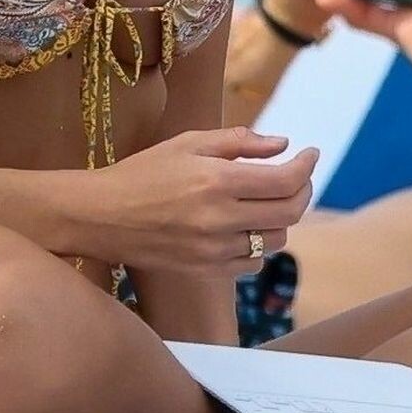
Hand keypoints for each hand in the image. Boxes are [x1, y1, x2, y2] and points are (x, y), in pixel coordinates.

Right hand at [85, 128, 318, 273]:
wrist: (100, 217)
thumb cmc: (142, 172)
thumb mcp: (187, 143)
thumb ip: (238, 142)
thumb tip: (282, 144)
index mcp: (217, 181)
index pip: (285, 180)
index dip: (306, 166)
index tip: (310, 153)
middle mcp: (220, 219)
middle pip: (289, 212)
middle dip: (302, 190)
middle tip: (298, 175)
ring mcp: (214, 250)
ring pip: (274, 240)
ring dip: (281, 218)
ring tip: (268, 199)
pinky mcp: (206, 270)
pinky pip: (252, 263)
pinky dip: (258, 244)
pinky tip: (245, 226)